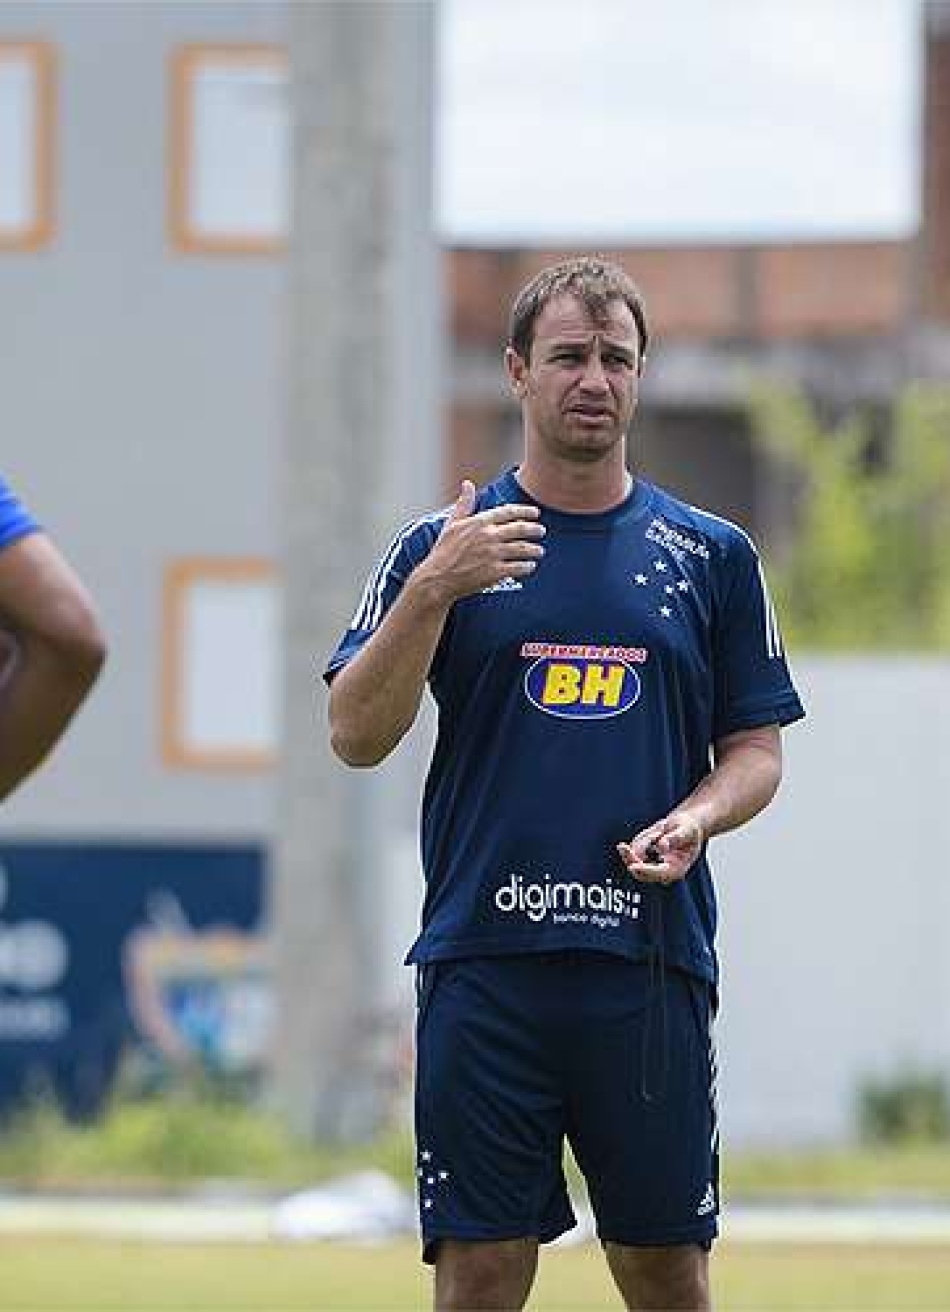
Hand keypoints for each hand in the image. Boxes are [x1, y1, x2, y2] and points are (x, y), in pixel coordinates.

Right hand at [413, 480, 545, 604]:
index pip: (508, 511)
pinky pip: (518, 567)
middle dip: (535, 529)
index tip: (536, 513)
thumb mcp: (452, 524)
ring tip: (539, 551)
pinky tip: (530, 566)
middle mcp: (488, 536)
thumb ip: (464, 504)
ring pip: (522, 549)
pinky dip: (527, 566)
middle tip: (542, 531)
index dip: (525, 511)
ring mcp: (492, 554)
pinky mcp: (495, 572)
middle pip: (520, 529)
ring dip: (534, 550)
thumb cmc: (444, 551)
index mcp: (479, 522)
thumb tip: (467, 483)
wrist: (438, 578)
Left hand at [617, 812, 704, 885]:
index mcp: (677, 870)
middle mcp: (663, 872)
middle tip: (622, 846)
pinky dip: (641, 839)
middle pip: (640, 873)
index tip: (633, 866)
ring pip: (635, 857)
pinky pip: (634, 849)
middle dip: (631, 858)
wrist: (686, 826)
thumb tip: (661, 846)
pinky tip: (655, 833)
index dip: (645, 870)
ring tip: (659, 831)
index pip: (659, 874)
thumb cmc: (689, 830)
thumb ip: (675, 838)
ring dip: (643, 841)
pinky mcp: (644, 859)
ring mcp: (653, 866)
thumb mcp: (687, 830)